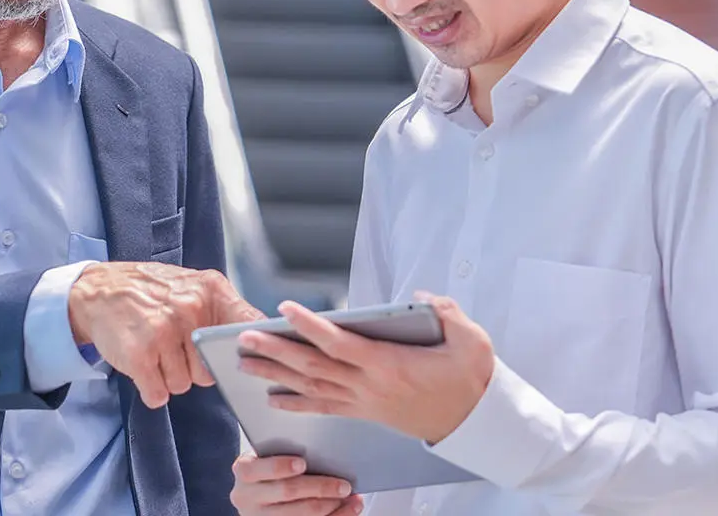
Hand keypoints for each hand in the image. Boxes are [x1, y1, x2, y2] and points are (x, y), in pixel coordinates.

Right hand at [67, 262, 266, 407]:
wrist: (98, 290)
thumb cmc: (151, 293)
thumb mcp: (193, 287)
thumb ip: (224, 310)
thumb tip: (261, 340)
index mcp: (211, 291)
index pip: (251, 326)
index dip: (258, 349)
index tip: (254, 362)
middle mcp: (190, 310)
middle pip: (210, 371)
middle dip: (192, 369)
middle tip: (172, 347)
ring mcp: (164, 332)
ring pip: (183, 385)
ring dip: (168, 378)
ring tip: (154, 351)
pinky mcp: (139, 354)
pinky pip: (158, 395)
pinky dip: (150, 388)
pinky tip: (143, 365)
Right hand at [230, 455, 363, 515]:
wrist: (263, 496)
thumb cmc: (274, 469)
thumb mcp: (271, 457)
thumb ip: (287, 452)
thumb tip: (324, 451)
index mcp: (244, 471)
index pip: (258, 469)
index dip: (280, 466)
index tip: (302, 463)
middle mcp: (246, 497)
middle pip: (286, 492)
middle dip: (319, 487)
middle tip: (344, 485)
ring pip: (298, 515)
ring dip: (330, 507)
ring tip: (351, 498)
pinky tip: (351, 509)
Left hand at [238, 294, 494, 443]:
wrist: (474, 422)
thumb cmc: (470, 378)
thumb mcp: (470, 340)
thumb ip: (446, 312)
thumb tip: (420, 296)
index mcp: (389, 365)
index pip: (340, 343)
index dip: (310, 326)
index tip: (284, 308)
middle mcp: (369, 386)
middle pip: (314, 367)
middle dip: (276, 351)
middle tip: (244, 338)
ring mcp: (364, 401)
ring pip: (311, 387)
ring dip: (275, 375)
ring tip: (244, 362)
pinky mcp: (365, 412)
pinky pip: (324, 407)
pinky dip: (296, 403)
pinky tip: (272, 398)